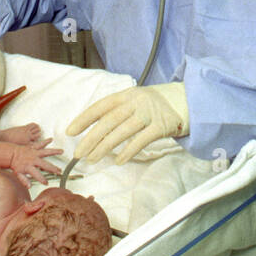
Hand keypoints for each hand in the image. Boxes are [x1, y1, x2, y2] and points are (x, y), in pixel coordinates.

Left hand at [66, 83, 188, 163]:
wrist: (184, 101)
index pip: (101, 106)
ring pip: (122, 131)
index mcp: (126, 95)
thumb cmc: (152, 105)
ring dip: (105, 147)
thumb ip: (116, 112)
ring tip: (92, 159)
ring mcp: (149, 113)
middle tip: (78, 153)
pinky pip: (141, 140)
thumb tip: (91, 132)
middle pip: (109, 121)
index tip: (70, 132)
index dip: (84, 118)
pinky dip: (128, 151)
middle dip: (91, 138)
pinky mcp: (161, 126)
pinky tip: (118, 160)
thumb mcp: (134, 101)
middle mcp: (136, 102)